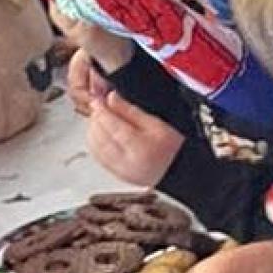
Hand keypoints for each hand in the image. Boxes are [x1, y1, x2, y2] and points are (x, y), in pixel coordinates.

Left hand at [71, 61, 183, 189]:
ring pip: (95, 146)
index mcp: (140, 148)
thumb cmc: (173, 149)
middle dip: (97, 118)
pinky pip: (98, 156)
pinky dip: (95, 142)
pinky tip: (100, 134)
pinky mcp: (117, 174)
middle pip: (101, 136)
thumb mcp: (157, 124)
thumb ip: (131, 111)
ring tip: (101, 119)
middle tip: (99, 106)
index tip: (97, 100)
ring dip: (94, 129)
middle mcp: (128, 162)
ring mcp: (121, 170)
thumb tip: (111, 98)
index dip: (102, 111)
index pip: (113, 126)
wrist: (177, 171)